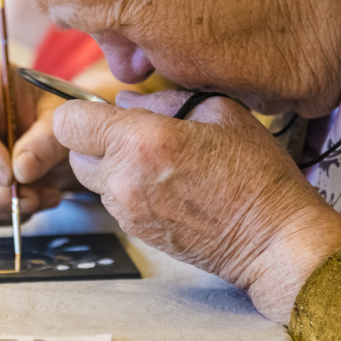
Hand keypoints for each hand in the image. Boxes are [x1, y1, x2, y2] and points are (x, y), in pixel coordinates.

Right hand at [0, 59, 75, 224]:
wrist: (70, 129)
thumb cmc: (64, 113)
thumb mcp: (64, 119)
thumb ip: (46, 141)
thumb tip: (21, 173)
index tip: (10, 176)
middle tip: (29, 200)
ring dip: (3, 206)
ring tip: (44, 198)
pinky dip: (5, 214)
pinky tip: (34, 201)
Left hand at [52, 89, 340, 323]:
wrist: (273, 240)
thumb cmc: (257, 174)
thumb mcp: (221, 112)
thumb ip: (164, 100)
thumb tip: (125, 101)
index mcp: (143, 141)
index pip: (68, 122)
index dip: (82, 113)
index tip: (107, 112)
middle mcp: (125, 178)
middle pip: (74, 153)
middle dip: (94, 140)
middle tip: (134, 135)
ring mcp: (127, 211)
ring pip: (92, 179)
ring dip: (111, 166)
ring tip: (157, 162)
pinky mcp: (135, 232)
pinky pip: (113, 202)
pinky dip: (127, 190)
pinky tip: (166, 185)